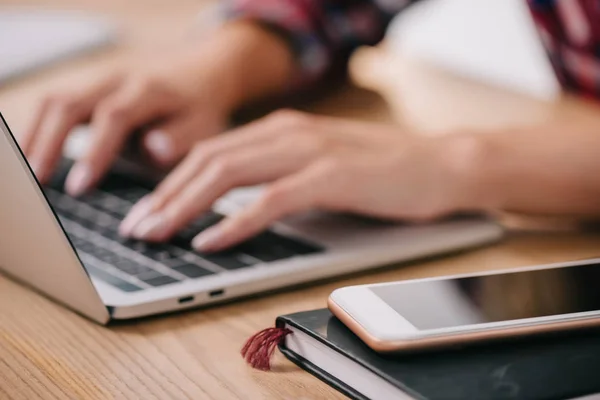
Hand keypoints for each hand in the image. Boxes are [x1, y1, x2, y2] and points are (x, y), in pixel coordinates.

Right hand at [20, 22, 293, 195]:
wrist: (200, 72)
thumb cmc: (201, 107)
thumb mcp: (205, 125)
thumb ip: (180, 139)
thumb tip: (154, 150)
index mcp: (149, 90)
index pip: (114, 117)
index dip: (94, 151)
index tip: (78, 187)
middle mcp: (118, 80)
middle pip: (70, 104)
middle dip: (48, 144)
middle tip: (37, 183)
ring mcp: (99, 80)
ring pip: (54, 101)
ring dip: (36, 136)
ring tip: (28, 176)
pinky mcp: (90, 88)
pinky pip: (55, 104)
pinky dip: (39, 129)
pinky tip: (33, 156)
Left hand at [119, 110, 479, 251]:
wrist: (443, 165)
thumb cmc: (384, 172)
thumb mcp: (320, 167)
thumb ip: (279, 178)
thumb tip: (238, 206)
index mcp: (281, 130)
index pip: (211, 153)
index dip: (171, 183)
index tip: (147, 212)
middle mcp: (288, 133)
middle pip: (208, 160)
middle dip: (165, 196)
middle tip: (137, 228)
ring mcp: (310, 151)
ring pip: (229, 174)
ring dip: (186, 206)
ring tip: (158, 233)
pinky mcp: (333, 176)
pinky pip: (271, 199)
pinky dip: (237, 220)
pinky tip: (212, 239)